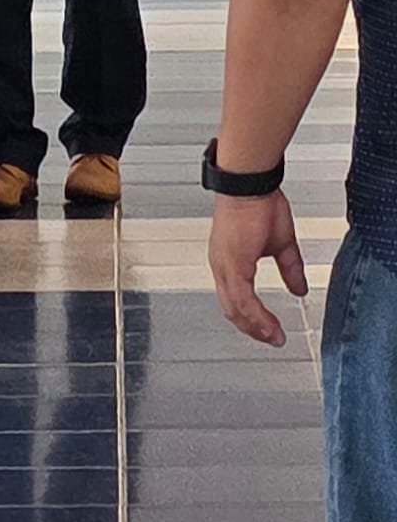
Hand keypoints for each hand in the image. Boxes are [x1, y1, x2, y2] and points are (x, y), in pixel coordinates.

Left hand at [209, 191, 307, 346]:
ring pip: (234, 308)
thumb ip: (289, 267)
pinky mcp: (231, 262)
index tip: (271, 331)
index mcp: (230, 260)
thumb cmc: (259, 202)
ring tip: (274, 337)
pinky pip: (241, 298)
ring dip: (255, 327)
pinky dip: (255, 316)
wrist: (250, 182)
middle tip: (272, 339)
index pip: (236, 299)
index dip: (252, 318)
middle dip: (253, 329)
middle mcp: (222, 264)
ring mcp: (224, 264)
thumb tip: (299, 288)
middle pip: (231, 308)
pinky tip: (269, 326)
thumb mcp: (280, 243)